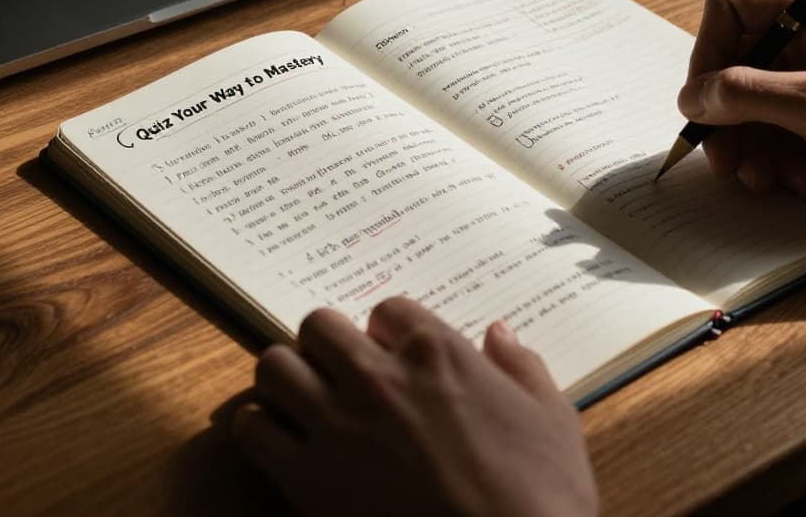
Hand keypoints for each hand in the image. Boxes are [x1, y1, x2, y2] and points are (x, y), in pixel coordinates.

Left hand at [231, 297, 597, 516]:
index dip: (388, 333)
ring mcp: (337, 425)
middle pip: (318, 325)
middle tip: (340, 374)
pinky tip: (286, 446)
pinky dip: (261, 431)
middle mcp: (378, 377)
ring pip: (273, 366)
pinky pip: (253, 430)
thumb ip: (522, 368)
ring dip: (287, 379)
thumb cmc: (541, 495)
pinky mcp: (307, 478)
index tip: (394, 357)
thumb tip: (500, 334)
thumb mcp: (552, 418)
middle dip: (326, 346)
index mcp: (438, 353)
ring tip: (304, 402)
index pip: (387, 309)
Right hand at [677, 0, 805, 205]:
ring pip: (751, 105)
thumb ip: (744, 95)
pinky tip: (801, 180)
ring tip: (768, 181)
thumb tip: (691, 96)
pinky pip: (776, 129)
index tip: (704, 103)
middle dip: (727, 120)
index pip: (729, 12)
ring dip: (752, 148)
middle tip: (725, 162)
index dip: (707, 56)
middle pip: (734, 67)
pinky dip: (778, 158)